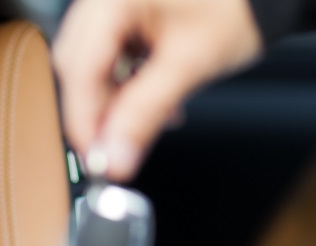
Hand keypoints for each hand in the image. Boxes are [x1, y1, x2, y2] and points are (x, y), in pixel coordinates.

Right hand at [53, 0, 262, 180]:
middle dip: (95, 113)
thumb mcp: (189, 63)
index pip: (80, 69)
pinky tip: (147, 100)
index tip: (97, 159)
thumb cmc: (237, 5)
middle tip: (114, 150)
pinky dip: (123, 84)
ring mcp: (111, 4)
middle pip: (77, 68)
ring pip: (90, 66)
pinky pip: (108, 57)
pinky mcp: (123, 14)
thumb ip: (146, 112)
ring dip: (111, 101)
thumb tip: (115, 156)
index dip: (84, 121)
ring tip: (143, 122)